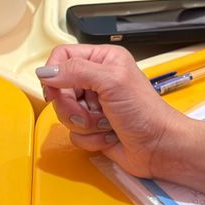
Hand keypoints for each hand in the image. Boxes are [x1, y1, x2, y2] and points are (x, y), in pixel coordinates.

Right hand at [36, 44, 192, 178]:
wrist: (159, 147)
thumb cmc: (145, 112)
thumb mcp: (112, 82)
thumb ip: (76, 71)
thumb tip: (45, 72)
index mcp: (102, 59)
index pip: (62, 57)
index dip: (55, 74)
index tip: (55, 90)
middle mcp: (96, 80)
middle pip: (59, 89)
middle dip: (72, 106)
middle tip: (92, 112)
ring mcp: (93, 105)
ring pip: (64, 113)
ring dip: (84, 124)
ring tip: (106, 125)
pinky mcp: (92, 128)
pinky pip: (73, 133)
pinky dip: (91, 138)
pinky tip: (109, 136)